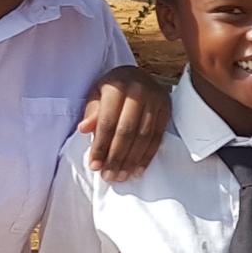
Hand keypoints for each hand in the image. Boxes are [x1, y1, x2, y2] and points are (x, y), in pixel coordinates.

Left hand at [78, 66, 168, 180]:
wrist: (138, 76)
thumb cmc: (113, 88)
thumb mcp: (97, 95)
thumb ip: (92, 112)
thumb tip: (84, 129)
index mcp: (117, 86)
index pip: (107, 122)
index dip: (100, 146)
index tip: (95, 166)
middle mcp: (138, 91)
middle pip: (126, 131)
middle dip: (116, 157)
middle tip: (108, 176)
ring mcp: (155, 100)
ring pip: (143, 136)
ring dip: (131, 160)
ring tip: (121, 176)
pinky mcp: (167, 109)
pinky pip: (157, 137)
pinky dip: (147, 156)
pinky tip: (138, 169)